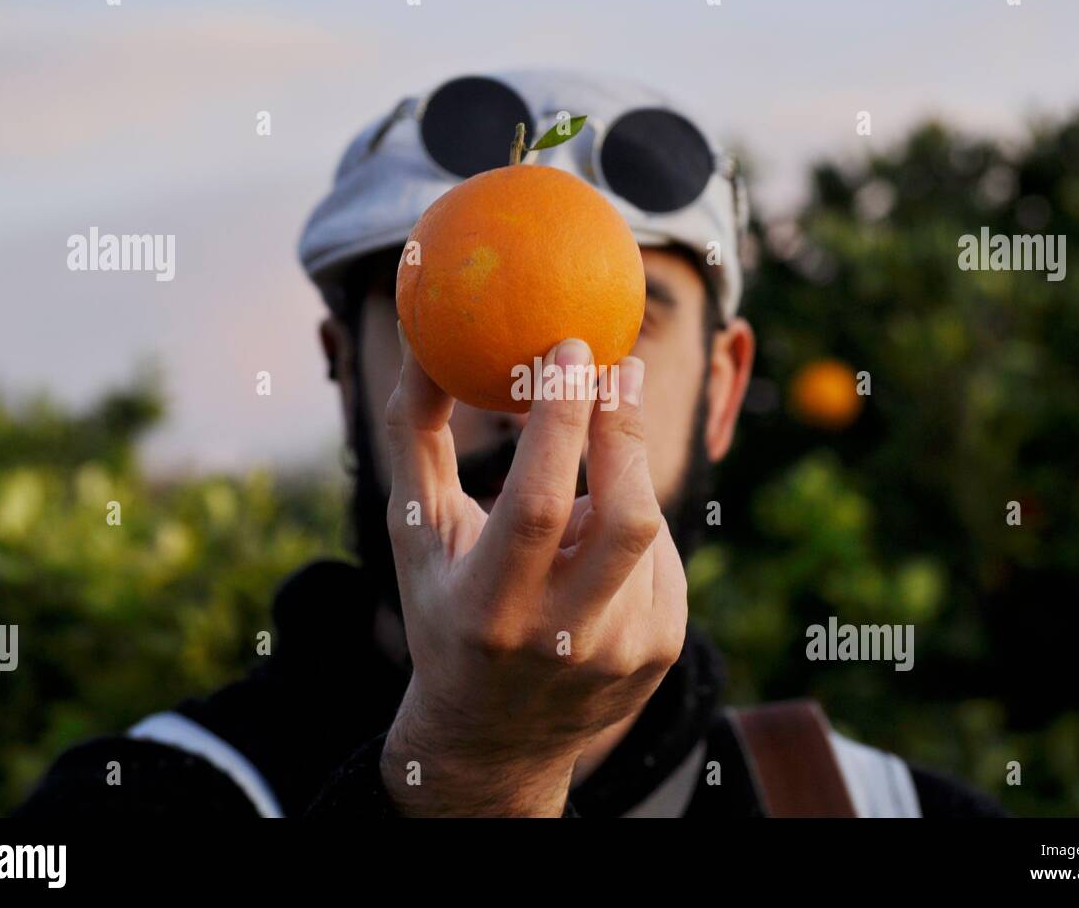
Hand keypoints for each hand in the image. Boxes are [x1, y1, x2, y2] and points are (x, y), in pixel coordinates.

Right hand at [379, 327, 687, 815]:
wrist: (493, 734)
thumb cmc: (443, 608)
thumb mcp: (416, 533)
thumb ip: (416, 436)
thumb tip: (428, 344)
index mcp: (490, 608)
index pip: (539, 504)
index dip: (562, 420)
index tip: (570, 348)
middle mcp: (563, 639)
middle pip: (625, 516)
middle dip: (623, 428)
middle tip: (614, 369)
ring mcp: (624, 652)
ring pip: (644, 525)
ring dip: (616, 479)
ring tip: (577, 489)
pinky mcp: (662, 651)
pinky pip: (662, 553)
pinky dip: (632, 524)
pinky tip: (595, 543)